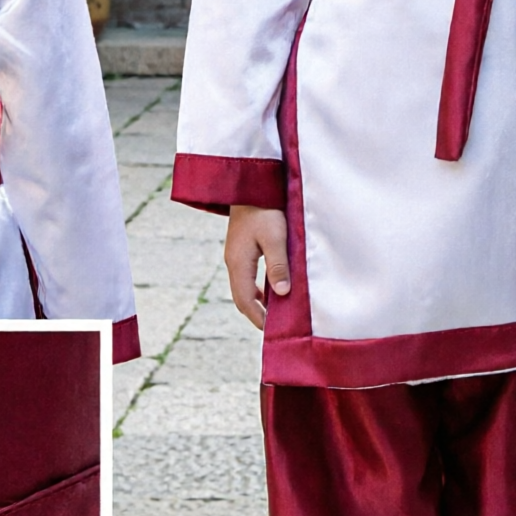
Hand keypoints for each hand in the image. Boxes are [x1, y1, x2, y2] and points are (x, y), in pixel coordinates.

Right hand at [225, 206, 289, 328]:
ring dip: (257, 301)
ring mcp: (236, 255)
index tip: (270, 331)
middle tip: (273, 327)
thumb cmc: (265, 209)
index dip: (257, 317)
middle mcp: (233, 262)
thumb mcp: (275, 237)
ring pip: (244, 287)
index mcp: (238, 262)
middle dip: (256, 313)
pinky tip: (272, 289)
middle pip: (241, 297)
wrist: (250, 184)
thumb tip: (281, 294)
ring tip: (275, 312)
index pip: (244, 300)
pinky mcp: (242, 248)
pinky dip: (258, 288)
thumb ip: (278, 265)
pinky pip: (247, 276)